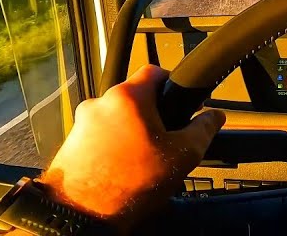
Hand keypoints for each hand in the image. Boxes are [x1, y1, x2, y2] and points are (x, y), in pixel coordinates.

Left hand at [36, 65, 224, 225]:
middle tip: (163, 141)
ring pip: (116, 119)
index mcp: (128, 96)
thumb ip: (203, 130)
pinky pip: (99, 137)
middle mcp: (100, 103)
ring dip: (130, 134)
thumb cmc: (127, 185)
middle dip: (151, 116)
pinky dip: (111, 148)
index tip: (178, 99)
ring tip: (141, 162)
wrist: (83, 214)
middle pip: (135, 99)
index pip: (155, 71)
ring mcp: (82, 123)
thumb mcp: (181, 156)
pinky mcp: (71, 143)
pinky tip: (122, 170)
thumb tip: (214, 117)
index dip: (172, 83)